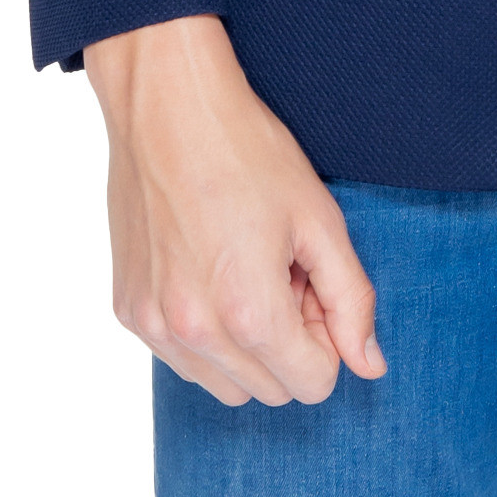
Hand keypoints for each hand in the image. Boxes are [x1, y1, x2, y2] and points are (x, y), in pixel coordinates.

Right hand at [84, 14, 384, 407]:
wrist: (166, 105)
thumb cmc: (248, 153)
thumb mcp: (320, 221)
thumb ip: (351, 301)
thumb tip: (369, 365)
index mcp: (249, 312)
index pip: (312, 383)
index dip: (327, 336)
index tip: (312, 283)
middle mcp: (193, 332)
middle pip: (269, 391)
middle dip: (288, 342)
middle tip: (283, 271)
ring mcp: (152, 324)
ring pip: (223, 384)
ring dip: (245, 345)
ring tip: (245, 268)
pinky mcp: (126, 310)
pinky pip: (180, 357)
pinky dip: (204, 330)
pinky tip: (208, 266)